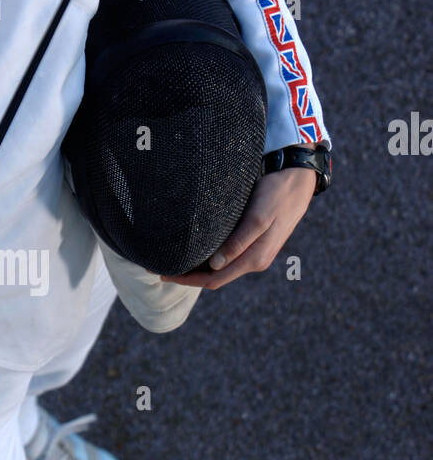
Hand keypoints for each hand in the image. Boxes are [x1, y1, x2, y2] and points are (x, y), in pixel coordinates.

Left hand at [158, 166, 317, 288]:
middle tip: (161, 269)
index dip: (188, 280)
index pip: (214, 279)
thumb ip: (238, 243)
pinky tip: (196, 250)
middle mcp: (255, 260)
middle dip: (189, 276)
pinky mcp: (254, 241)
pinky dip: (209, 258)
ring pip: (220, 269)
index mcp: (255, 259)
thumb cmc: (277, 195)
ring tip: (174, 260)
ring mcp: (256, 252)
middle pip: (215, 277)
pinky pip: (227, 257)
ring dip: (198, 268)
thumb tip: (215, 265)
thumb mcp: (258, 218)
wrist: (298, 179)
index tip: (164, 275)